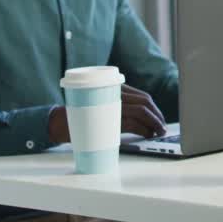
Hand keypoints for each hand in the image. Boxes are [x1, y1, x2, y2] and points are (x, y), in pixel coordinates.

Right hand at [46, 84, 166, 143]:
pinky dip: (144, 129)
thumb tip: (141, 121)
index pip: (142, 96)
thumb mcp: (102, 103)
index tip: (159, 119)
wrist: (61, 122)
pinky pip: (133, 123)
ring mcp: (112, 105)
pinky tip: (147, 134)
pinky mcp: (109, 118)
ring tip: (157, 132)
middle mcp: (114, 93)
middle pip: (145, 102)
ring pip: (142, 111)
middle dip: (157, 116)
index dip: (154, 109)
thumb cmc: (82, 116)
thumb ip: (117, 105)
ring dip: (154, 122)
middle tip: (161, 127)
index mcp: (114, 88)